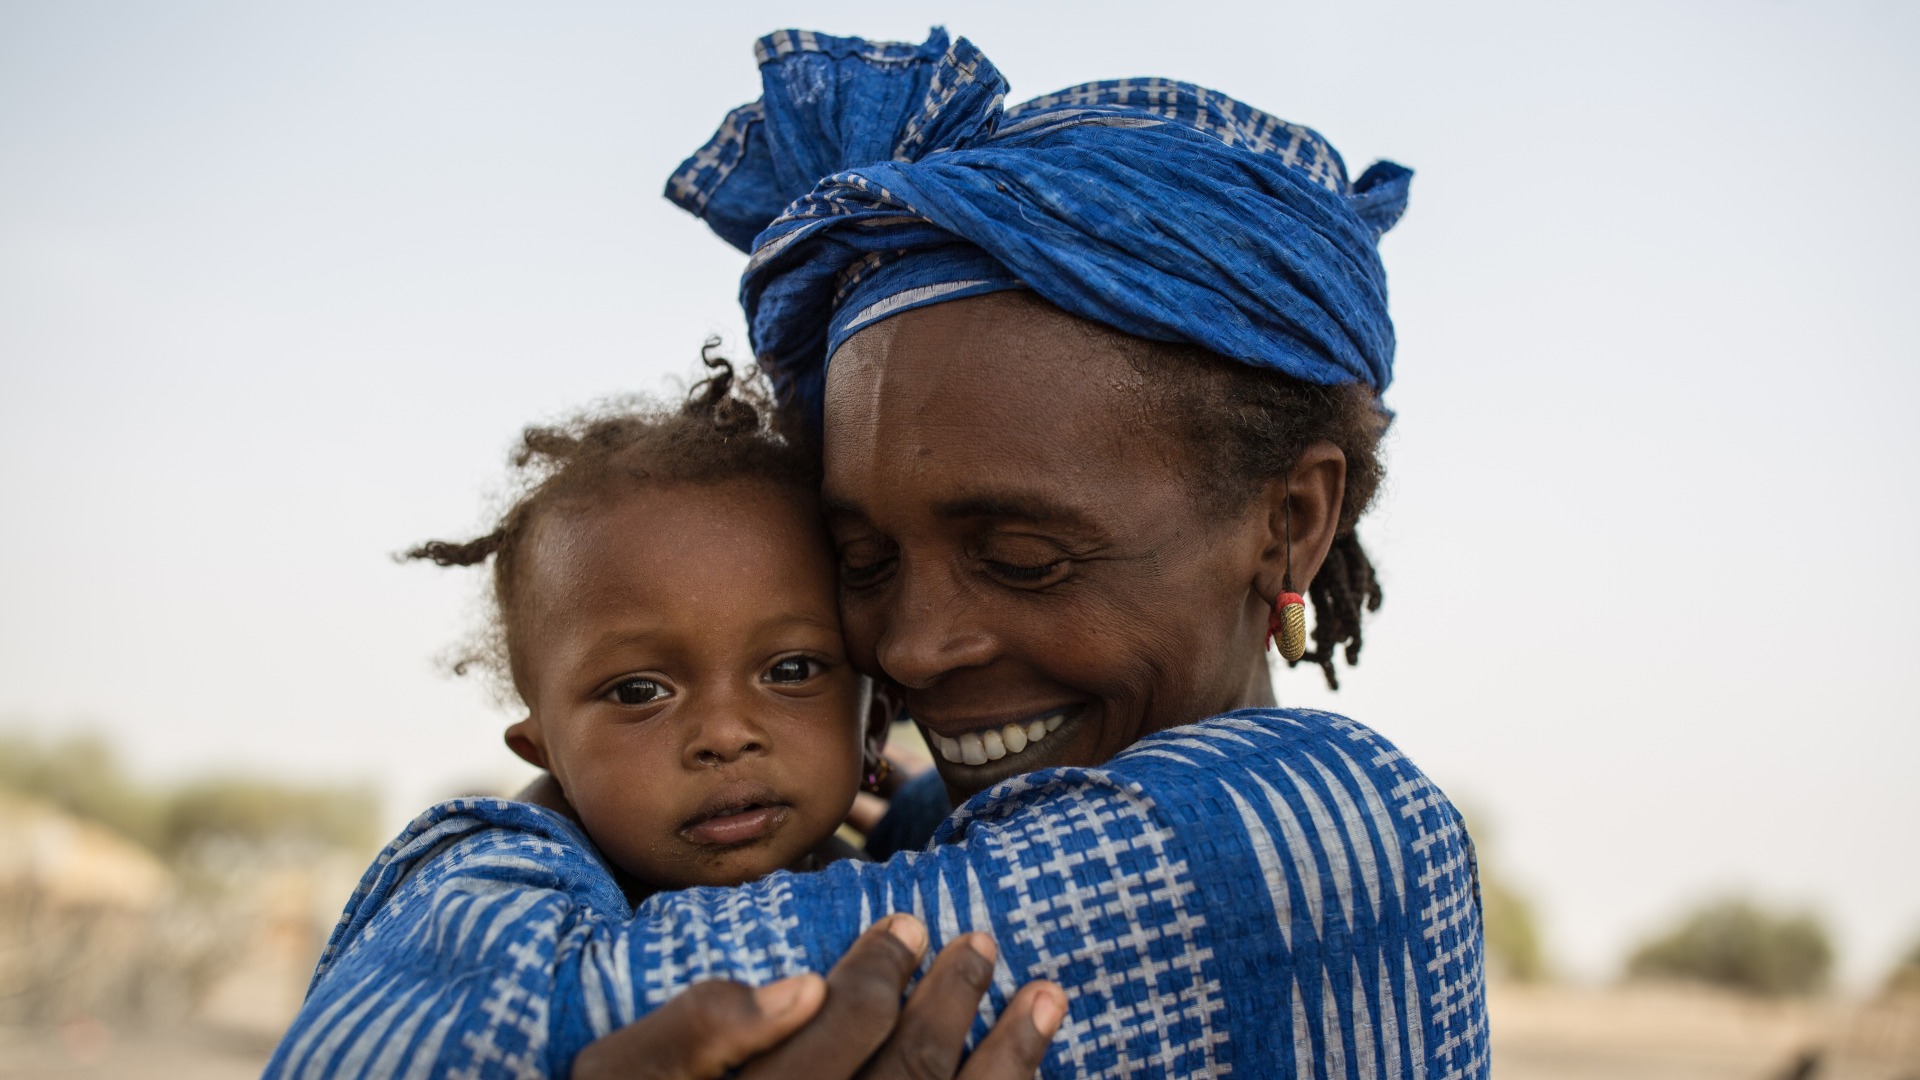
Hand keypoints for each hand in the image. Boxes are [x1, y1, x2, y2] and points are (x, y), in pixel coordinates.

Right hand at [569, 915, 1063, 1079]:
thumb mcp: (616, 1077)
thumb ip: (695, 1029)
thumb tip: (797, 987)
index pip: (845, 1031)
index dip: (884, 971)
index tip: (908, 924)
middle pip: (913, 1078)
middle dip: (957, 1003)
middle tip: (982, 945)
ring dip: (1011, 1061)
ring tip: (1046, 1002)